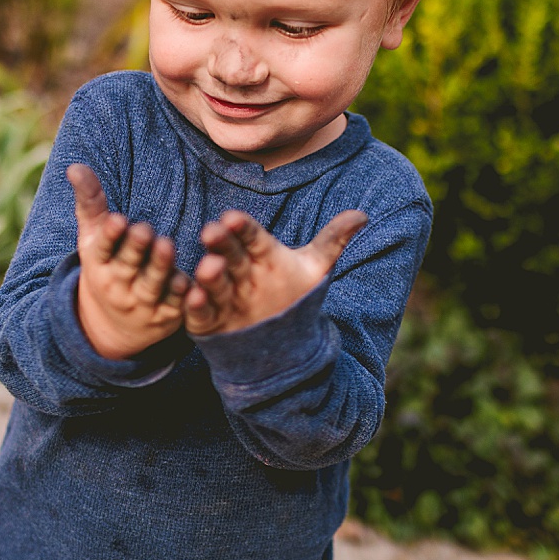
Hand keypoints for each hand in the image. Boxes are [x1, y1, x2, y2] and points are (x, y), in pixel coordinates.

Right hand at [69, 164, 190, 359]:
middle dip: (135, 249)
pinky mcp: (167, 315)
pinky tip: (190, 282)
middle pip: (128, 265)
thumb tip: (75, 166)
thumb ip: (90, 202)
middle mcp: (119, 284)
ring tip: (167, 246)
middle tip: (145, 230)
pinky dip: (182, 296)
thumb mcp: (93, 238)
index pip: (102, 249)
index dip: (109, 236)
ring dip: (160, 267)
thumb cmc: (107, 266)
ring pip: (153, 284)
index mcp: (99, 263)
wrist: (113, 326)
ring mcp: (143, 302)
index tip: (117, 220)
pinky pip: (175, 305)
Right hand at [184, 209, 367, 335]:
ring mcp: (222, 294)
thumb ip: (333, 241)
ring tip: (211, 265)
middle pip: (229, 252)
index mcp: (260, 252)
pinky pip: (200, 311)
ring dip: (209, 273)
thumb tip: (363, 215)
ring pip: (214, 281)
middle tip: (213, 230)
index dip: (242, 228)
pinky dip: (197, 305)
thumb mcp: (315, 269)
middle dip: (220, 242)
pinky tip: (195, 297)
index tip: (234, 218)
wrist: (283, 344)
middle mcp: (238, 270)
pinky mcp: (207, 320)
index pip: (251, 235)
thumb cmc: (295, 298)